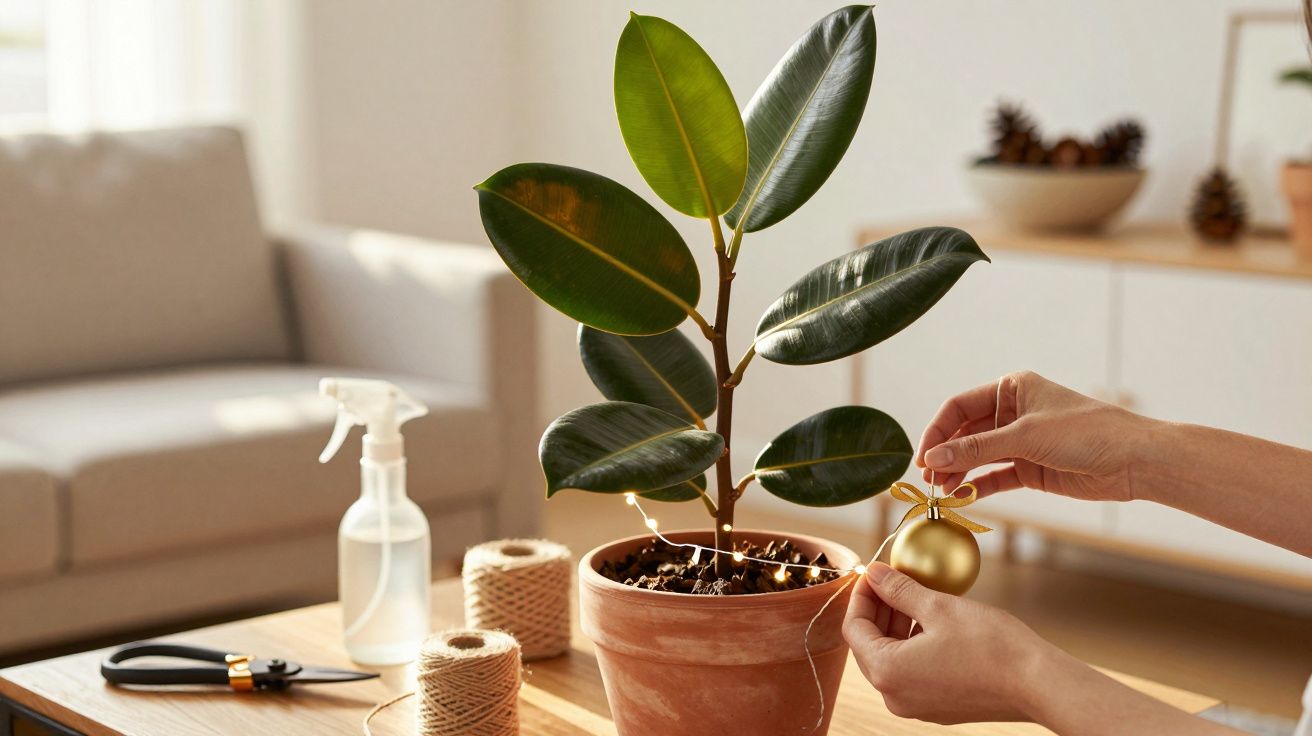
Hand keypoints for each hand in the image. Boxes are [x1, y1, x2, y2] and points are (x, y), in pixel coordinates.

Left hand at [842, 563, 1051, 723]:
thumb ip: (898, 590)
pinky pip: (912, 671)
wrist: (1038, 684)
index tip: (874, 573)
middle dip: (878, 609)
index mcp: (888, 672)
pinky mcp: (937, 706)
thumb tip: (874, 573)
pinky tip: (931, 622)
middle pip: (869, 645)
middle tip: (893, 579)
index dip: (861, 595)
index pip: (854, 628)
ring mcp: (916, 706)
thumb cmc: (991, 646)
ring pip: (891, 658)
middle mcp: (895, 696)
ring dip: (896, 625)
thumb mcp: (938, 608)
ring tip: (914, 595)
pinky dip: (913, 645)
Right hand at [917, 370, 1149, 502]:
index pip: (959, 407)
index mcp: (1011, 388)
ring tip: (942, 491)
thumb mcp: (1025, 437)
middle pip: (964, 433)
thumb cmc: (1085, 433)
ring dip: (958, 472)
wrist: (1133, 460)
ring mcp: (1020, 442)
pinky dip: (978, 486)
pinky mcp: (1030, 468)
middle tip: (929, 479)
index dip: (937, 431)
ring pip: (977, 457)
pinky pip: (994, 476)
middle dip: (946, 455)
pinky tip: (962, 496)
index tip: (923, 457)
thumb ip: (977, 449)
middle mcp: (1012, 412)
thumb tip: (933, 459)